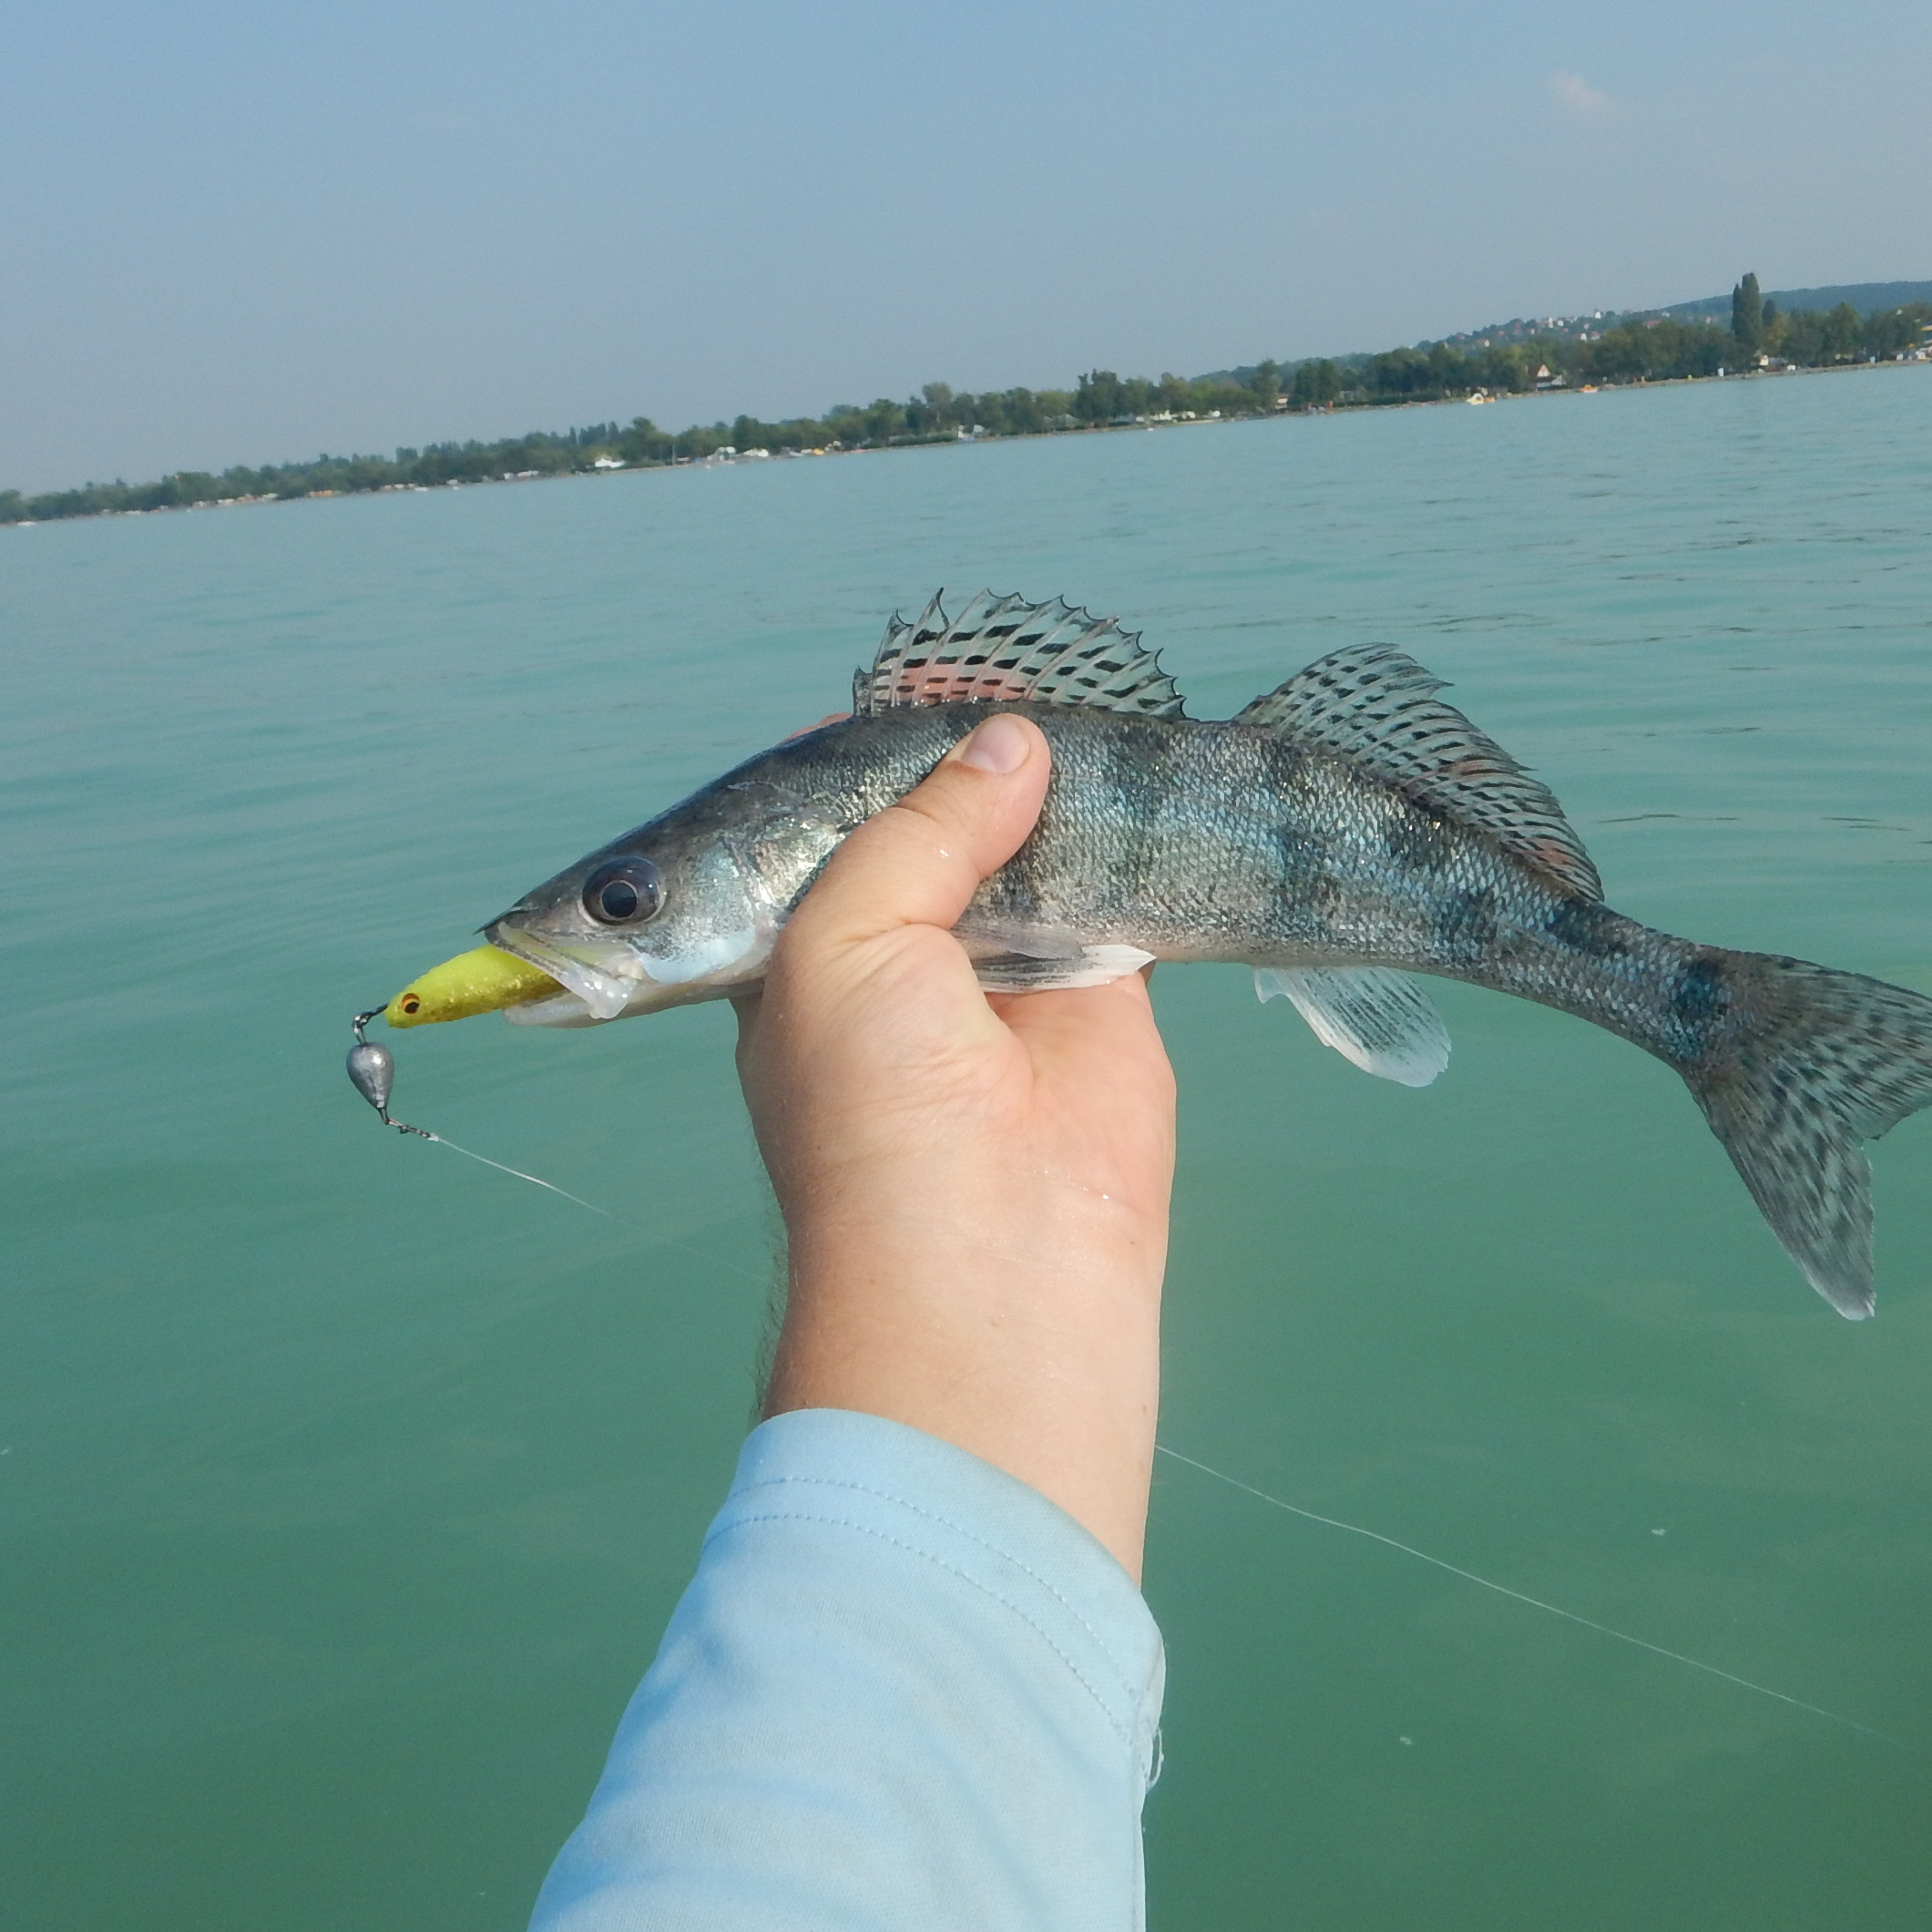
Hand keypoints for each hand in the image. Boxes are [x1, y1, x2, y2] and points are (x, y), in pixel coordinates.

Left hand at [735, 711, 1176, 1578]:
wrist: (995, 1260)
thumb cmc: (873, 1111)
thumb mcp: (845, 936)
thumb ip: (919, 824)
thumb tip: (1008, 740)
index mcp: (801, 953)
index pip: (822, 828)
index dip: (860, 756)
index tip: (910, 683)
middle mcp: (900, 961)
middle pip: (931, 825)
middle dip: (962, 758)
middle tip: (1003, 672)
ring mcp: (1005, 974)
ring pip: (1027, 847)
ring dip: (1048, 786)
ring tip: (1071, 697)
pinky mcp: (1104, 993)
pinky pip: (1117, 889)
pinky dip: (1127, 834)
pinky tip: (1130, 763)